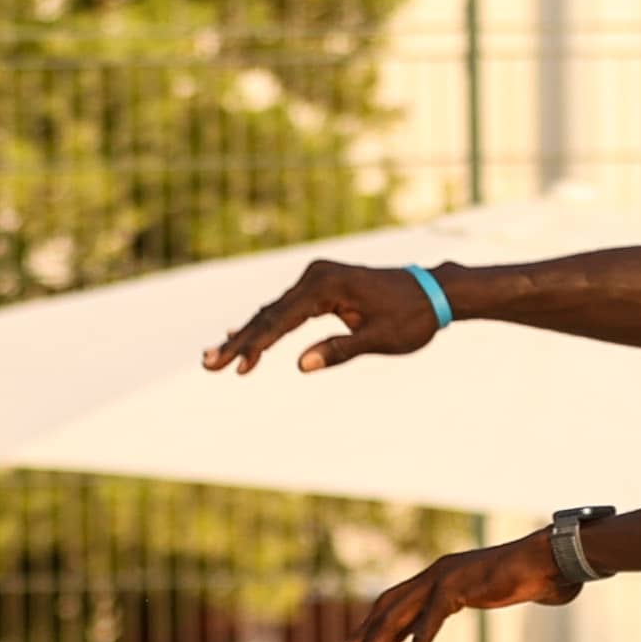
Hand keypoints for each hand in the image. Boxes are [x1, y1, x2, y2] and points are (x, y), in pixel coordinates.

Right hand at [205, 258, 448, 377]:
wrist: (432, 292)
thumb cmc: (411, 317)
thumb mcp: (378, 339)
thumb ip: (339, 351)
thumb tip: (300, 366)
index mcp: (327, 286)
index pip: (282, 320)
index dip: (256, 345)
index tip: (235, 366)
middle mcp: (316, 276)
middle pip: (270, 314)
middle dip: (240, 342)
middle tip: (208, 364)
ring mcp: (317, 278)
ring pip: (274, 312)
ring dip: (247, 336)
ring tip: (215, 358)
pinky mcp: (320, 286)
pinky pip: (287, 309)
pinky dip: (266, 326)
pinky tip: (240, 335)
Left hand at [323, 531, 569, 641]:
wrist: (549, 561)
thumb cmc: (529, 576)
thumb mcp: (492, 592)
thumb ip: (475, 597)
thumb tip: (476, 601)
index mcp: (439, 576)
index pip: (394, 603)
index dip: (371, 626)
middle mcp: (434, 574)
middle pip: (385, 609)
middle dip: (361, 636)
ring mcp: (441, 579)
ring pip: (395, 618)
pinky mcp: (454, 590)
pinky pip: (425, 629)